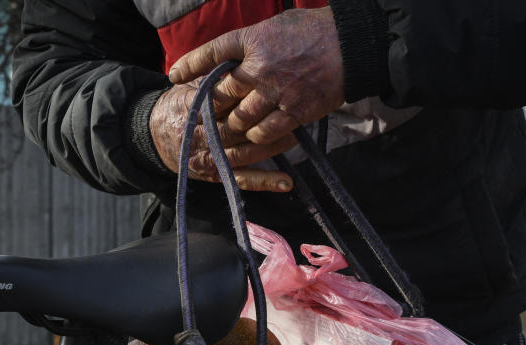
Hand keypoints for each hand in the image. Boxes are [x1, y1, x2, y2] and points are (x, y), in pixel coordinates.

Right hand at [150, 83, 296, 191]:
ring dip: (270, 148)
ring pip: (242, 154)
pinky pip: (241, 179)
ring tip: (294, 136)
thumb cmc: (180, 105)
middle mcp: (199, 137)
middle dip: (262, 121)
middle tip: (289, 112)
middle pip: (235, 129)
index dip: (246, 98)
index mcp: (193, 109)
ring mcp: (208, 158)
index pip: (223, 103)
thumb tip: (241, 66)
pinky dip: (264, 182)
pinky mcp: (215, 175)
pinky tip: (286, 182)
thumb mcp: (191, 86)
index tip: (270, 88)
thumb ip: (213, 79)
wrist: (153, 136)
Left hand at [168, 7, 344, 145]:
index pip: (212, 53)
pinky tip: (255, 136)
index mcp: (252, 40)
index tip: (174, 76)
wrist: (351, 44)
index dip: (191, 65)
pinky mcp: (296, 111)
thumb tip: (234, 56)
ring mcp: (277, 92)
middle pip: (222, 95)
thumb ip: (252, 43)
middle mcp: (260, 67)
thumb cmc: (315, 30)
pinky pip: (266, 132)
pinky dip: (257, 137)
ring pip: (241, 119)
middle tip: (206, 117)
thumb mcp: (276, 26)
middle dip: (212, 108)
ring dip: (233, 127)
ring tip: (230, 130)